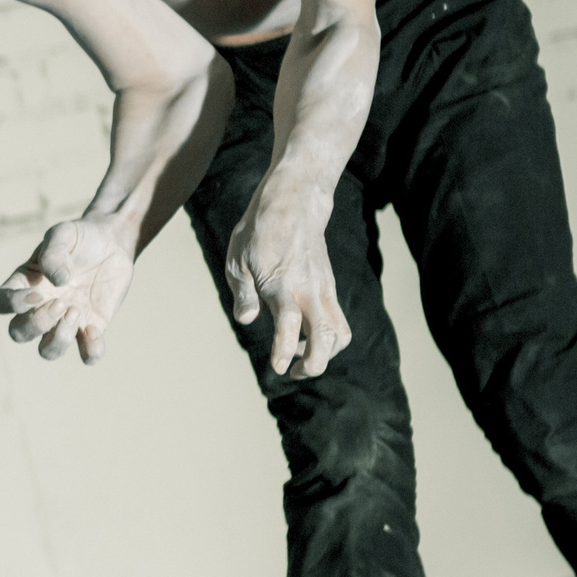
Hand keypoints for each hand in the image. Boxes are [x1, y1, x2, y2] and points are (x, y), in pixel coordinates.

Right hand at [0, 218, 134, 363]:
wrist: (113, 243)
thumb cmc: (81, 237)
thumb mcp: (64, 234)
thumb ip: (54, 253)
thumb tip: (57, 281)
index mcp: (25, 284)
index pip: (0, 303)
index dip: (12, 305)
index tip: (38, 293)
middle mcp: (40, 307)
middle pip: (19, 333)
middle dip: (38, 323)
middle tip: (62, 303)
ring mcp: (65, 322)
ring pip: (48, 351)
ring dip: (59, 339)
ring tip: (76, 312)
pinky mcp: (92, 329)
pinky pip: (87, 355)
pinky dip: (90, 350)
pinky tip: (95, 328)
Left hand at [224, 185, 350, 378]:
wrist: (294, 204)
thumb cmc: (259, 232)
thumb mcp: (238, 259)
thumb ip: (243, 293)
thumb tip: (247, 319)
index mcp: (281, 282)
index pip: (288, 322)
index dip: (284, 349)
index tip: (278, 368)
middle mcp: (308, 289)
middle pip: (326, 336)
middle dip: (315, 363)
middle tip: (293, 372)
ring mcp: (324, 289)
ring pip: (339, 333)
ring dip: (324, 355)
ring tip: (298, 360)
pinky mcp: (330, 289)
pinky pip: (338, 322)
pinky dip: (327, 340)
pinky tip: (302, 339)